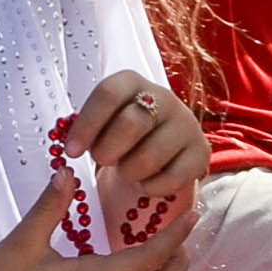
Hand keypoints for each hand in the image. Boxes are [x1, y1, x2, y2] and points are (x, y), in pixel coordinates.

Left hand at [59, 71, 208, 235]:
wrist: (160, 153)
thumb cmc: (120, 138)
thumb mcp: (100, 126)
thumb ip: (84, 131)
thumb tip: (69, 153)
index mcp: (133, 83)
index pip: (109, 93)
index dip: (87, 124)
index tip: (71, 152)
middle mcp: (165, 97)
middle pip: (131, 123)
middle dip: (108, 151)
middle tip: (103, 162)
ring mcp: (187, 124)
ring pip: (150, 155)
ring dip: (129, 172)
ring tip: (126, 170)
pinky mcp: (202, 152)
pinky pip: (171, 178)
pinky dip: (151, 187)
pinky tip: (144, 184)